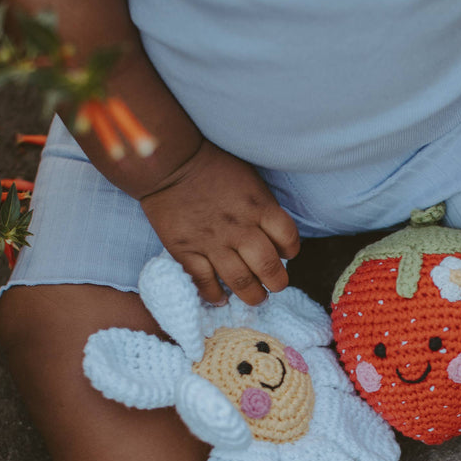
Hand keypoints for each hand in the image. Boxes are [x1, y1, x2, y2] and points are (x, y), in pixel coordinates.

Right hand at [139, 141, 299, 305]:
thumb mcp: (249, 179)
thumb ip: (262, 205)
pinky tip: (220, 297)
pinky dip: (214, 295)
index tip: (285, 254)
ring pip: (240, 281)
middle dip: (277, 282)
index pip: (288, 239)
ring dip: (252, 295)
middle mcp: (239, 228)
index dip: (290, 250)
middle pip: (268, 267)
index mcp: (258, 207)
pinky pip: (205, 282)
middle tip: (275, 285)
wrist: (169, 163)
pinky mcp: (186, 251)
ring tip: (255, 297)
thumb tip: (271, 232)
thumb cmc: (212, 166)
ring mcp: (212, 242)